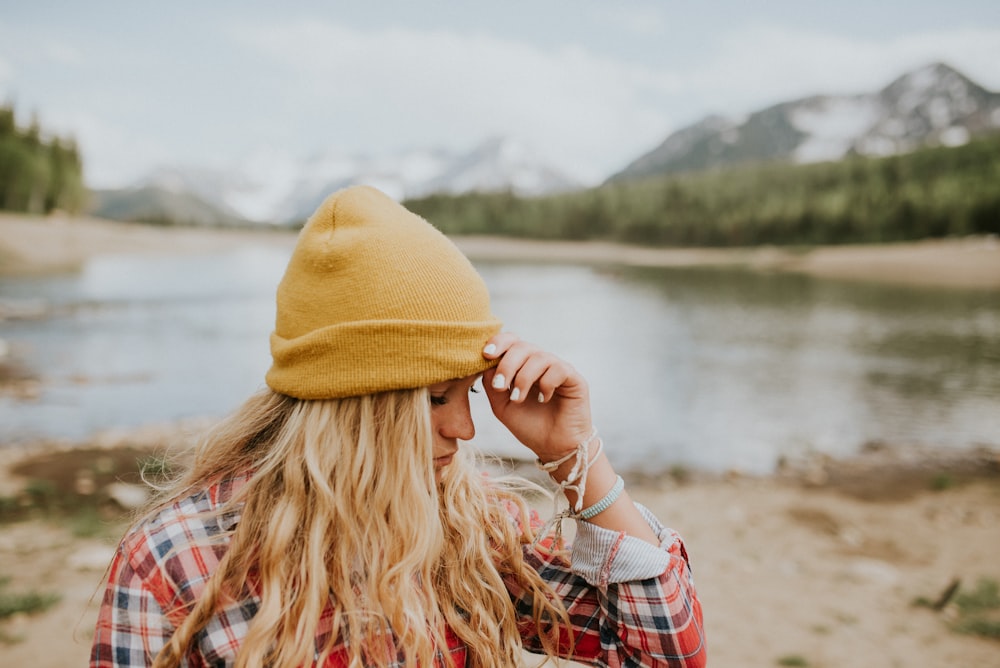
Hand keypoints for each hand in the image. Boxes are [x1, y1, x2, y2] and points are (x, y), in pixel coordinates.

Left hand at [481, 333, 592, 461]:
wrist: (553, 448)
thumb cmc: (529, 425)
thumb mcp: (501, 405)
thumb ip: (492, 384)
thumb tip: (484, 363)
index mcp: (522, 365)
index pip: (511, 342)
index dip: (498, 343)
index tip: (485, 355)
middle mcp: (540, 362)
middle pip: (522, 346)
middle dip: (507, 365)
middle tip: (500, 386)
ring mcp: (558, 369)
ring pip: (539, 357)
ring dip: (524, 378)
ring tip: (517, 399)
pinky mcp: (574, 379)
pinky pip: (558, 369)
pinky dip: (546, 383)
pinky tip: (543, 399)